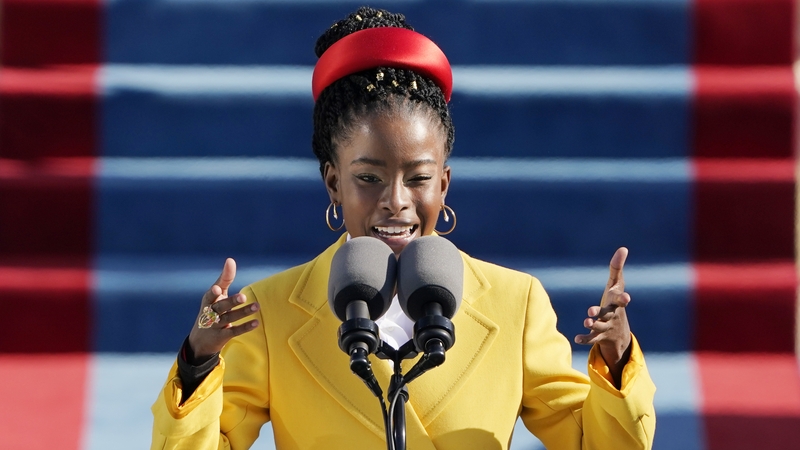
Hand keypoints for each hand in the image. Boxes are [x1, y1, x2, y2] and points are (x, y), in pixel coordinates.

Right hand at [188, 258, 259, 358]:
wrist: (200, 340)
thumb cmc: (211, 310)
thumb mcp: (215, 295)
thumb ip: (224, 278)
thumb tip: (230, 260)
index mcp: (208, 301)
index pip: (210, 296)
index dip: (214, 292)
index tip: (218, 288)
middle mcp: (210, 313)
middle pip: (220, 307)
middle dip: (231, 302)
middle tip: (243, 297)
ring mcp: (215, 326)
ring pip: (229, 318)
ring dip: (243, 312)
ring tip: (257, 306)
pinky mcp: (222, 337)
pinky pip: (234, 332)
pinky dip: (244, 327)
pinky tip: (256, 322)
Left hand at [574, 247, 631, 386]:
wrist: (619, 334)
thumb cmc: (615, 303)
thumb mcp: (616, 286)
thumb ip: (617, 268)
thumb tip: (623, 248)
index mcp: (617, 303)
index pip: (621, 301)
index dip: (623, 299)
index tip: (626, 298)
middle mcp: (612, 315)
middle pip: (608, 314)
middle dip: (601, 313)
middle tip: (590, 311)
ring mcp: (606, 327)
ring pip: (600, 327)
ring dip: (592, 324)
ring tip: (586, 321)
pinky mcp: (598, 336)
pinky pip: (592, 339)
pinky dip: (585, 339)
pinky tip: (576, 339)